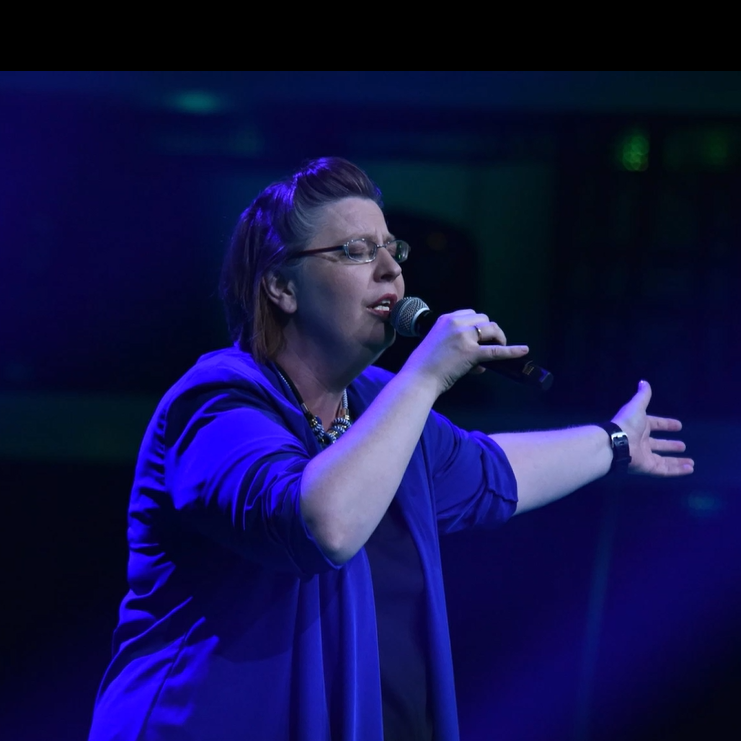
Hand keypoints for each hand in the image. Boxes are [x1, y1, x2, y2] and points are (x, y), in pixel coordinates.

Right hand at [402, 310, 528, 395]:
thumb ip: (455, 344)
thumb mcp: (437, 344)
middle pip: (484, 320)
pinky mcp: (471, 353)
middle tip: (490, 345)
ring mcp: (465, 337)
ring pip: (492, 329)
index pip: (471, 315)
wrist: (418, 378)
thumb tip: (478, 360)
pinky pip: (496, 351)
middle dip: (490, 332)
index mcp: (445, 320)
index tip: (479, 336)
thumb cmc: (423, 366)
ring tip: (498, 350)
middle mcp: (456, 324)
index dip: (479, 326)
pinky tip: (523, 351)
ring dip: (498, 339)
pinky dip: (512, 351)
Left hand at [612, 380, 693, 475]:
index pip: (655, 425)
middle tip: (683, 445)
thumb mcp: (636, 406)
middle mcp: (642, 442)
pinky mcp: (648, 467)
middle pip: (659, 444)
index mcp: (640, 427)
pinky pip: (665, 470)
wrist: (615, 443)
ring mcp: (645, 456)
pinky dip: (677, 470)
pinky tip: (690, 469)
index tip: (679, 425)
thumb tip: (644, 382)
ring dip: (677, 461)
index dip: (666, 424)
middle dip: (670, 445)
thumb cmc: (627, 424)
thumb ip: (642, 396)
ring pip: (664, 460)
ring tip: (692, 463)